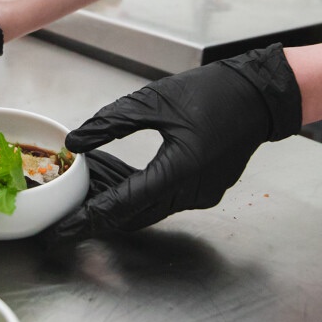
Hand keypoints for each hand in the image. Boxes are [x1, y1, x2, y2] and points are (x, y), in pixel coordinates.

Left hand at [48, 45, 301, 242]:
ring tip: (86, 192)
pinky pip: (164, 201)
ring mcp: (201, 196)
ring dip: (118, 203)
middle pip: (134, 216)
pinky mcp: (205, 191)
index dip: (88, 217)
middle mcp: (191, 192)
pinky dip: (138, 195)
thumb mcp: (152, 101)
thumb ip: (110, 124)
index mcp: (179, 171)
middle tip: (65, 216)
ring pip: (148, 210)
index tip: (62, 229)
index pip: (122, 204)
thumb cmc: (212, 92)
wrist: (259, 95)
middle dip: (98, 215)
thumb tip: (75, 142)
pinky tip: (117, 180)